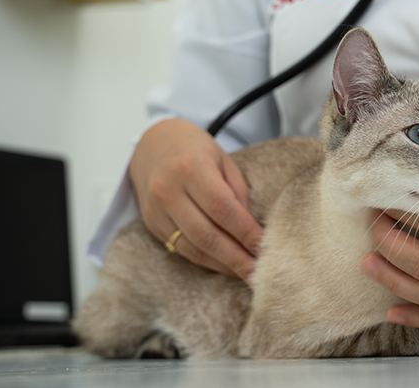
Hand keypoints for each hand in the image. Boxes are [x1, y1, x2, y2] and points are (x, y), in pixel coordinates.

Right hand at [130, 118, 262, 281]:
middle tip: (260, 274)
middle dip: (237, 258)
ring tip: (247, 274)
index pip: (222, 209)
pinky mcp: (152, 225)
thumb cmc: (194, 149)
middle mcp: (168, 191)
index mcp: (190, 168)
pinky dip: (206, 261)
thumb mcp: (223, 159)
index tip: (266, 248)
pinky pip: (181, 250)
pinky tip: (226, 266)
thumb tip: (255, 228)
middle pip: (207, 234)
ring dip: (223, 265)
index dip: (245, 232)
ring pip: (193, 247)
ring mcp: (156, 210)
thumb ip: (239, 191)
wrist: (152, 144)